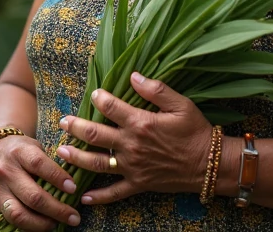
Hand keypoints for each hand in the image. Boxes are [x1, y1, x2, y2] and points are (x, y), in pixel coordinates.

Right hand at [0, 134, 79, 229]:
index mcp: (19, 152)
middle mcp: (5, 170)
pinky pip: (11, 220)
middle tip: (74, 217)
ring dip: (41, 224)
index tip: (74, 189)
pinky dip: (28, 226)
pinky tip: (41, 225)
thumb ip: (50, 164)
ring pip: (19, 214)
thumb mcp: (35, 148)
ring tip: (56, 224)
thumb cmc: (22, 151)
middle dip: (57, 210)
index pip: (39, 165)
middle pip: (33, 196)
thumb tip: (72, 188)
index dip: (58, 178)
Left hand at [57, 72, 210, 205]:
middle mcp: (132, 145)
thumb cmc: (196, 131)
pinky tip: (84, 197)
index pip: (111, 107)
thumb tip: (133, 75)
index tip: (93, 93)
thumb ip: (156, 89)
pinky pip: (114, 193)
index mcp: (141, 123)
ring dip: (77, 157)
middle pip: (95, 135)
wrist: (210, 164)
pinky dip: (98, 196)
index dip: (99, 98)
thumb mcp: (181, 104)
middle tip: (62, 122)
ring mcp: (133, 167)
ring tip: (61, 152)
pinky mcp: (138, 184)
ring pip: (97, 163)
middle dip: (75, 127)